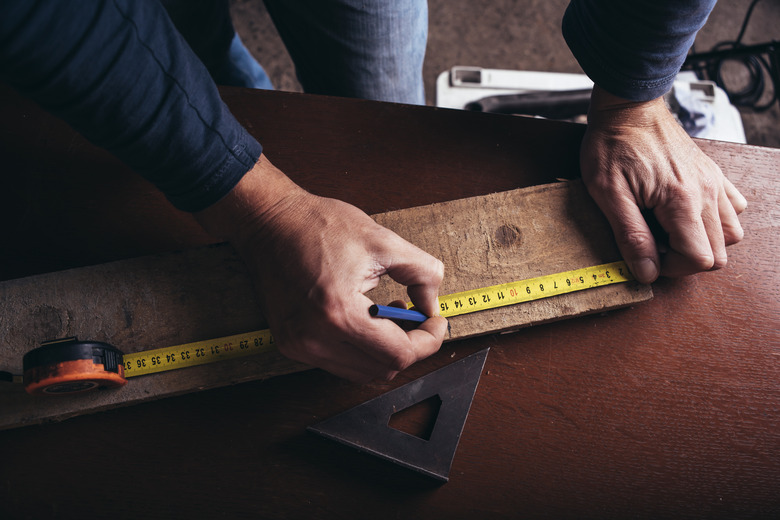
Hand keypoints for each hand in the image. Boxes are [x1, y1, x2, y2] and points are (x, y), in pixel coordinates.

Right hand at [196, 155, 446, 381]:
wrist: (269, 222)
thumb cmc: (320, 226)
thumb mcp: (383, 241)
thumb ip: (422, 273)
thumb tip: (433, 306)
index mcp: (338, 313)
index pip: (399, 354)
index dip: (428, 341)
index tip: (435, 322)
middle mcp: (314, 338)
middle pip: (383, 369)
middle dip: (408, 344)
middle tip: (414, 314)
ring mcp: (299, 346)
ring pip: (362, 372)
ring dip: (384, 350)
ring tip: (386, 313)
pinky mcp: (290, 345)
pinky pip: (339, 363)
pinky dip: (360, 349)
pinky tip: (364, 319)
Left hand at [580, 86, 746, 283]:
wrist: (627, 109)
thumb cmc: (612, 147)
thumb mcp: (608, 195)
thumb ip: (631, 236)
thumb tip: (648, 273)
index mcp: (682, 201)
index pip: (700, 259)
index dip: (673, 268)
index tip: (647, 255)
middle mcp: (707, 193)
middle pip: (720, 253)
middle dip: (686, 259)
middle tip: (654, 243)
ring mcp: (714, 182)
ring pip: (730, 233)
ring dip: (702, 242)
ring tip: (667, 230)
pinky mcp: (713, 174)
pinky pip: (732, 208)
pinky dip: (714, 220)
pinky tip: (683, 214)